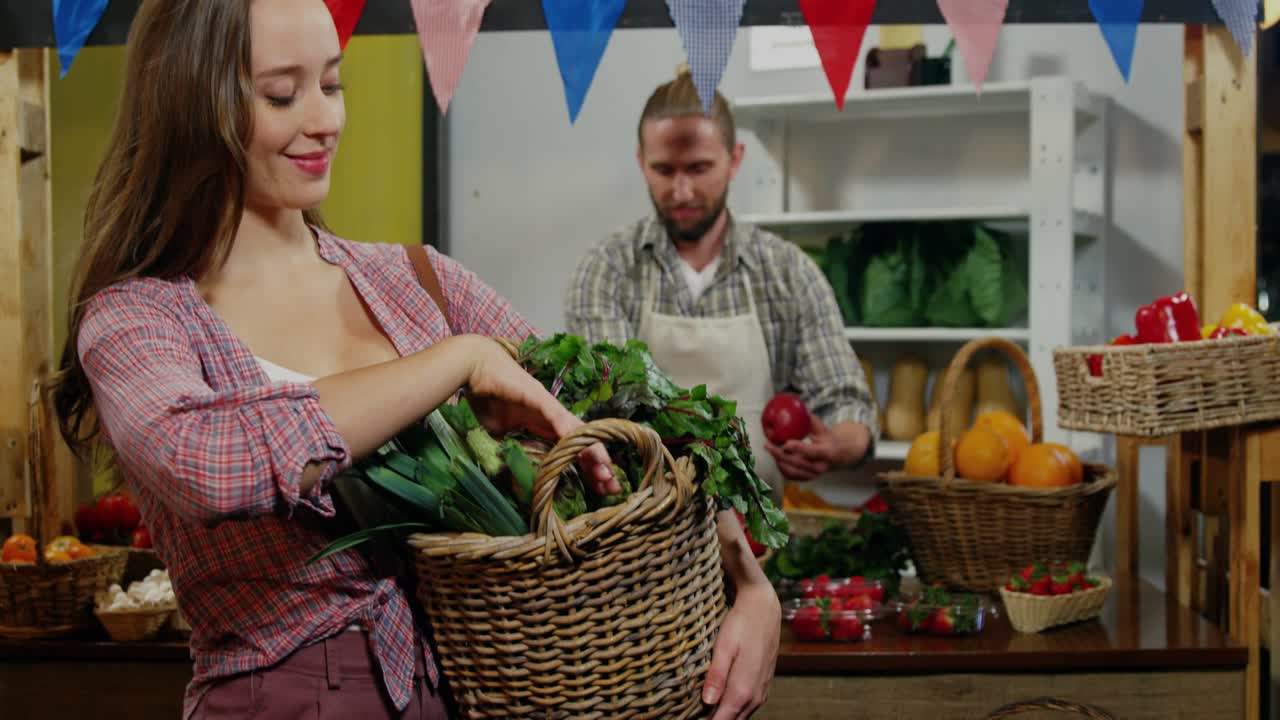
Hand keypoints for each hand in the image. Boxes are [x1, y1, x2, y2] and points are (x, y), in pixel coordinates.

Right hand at [463, 337, 618, 494]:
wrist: (475, 367)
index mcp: (546, 427)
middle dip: (599, 465)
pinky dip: (568, 431)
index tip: (599, 489)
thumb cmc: (487, 398)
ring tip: (606, 470)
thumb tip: (514, 479)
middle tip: (613, 487)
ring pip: (577, 431)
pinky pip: (557, 416)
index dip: (588, 469)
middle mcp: (553, 417)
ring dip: (593, 451)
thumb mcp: (500, 437)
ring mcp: (549, 406)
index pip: (573, 450)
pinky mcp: (539, 397)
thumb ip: (510, 453)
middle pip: (583, 443)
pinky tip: (579, 445)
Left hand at [702, 581, 779, 718]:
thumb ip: (717, 676)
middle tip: (693, 715)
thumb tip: (707, 703)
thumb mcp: (724, 646)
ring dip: (725, 715)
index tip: (689, 719)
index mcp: (742, 689)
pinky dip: (735, 709)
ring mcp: (761, 690)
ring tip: (703, 712)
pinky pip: (748, 706)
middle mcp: (755, 695)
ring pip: (741, 715)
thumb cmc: (741, 624)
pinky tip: (721, 703)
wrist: (764, 607)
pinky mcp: (763, 684)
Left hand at [764, 413, 837, 481]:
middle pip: (797, 463)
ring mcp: (814, 475)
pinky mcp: (807, 478)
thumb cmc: (828, 438)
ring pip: (792, 471)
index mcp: (827, 452)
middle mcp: (820, 466)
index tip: (785, 443)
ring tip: (770, 448)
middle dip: (780, 454)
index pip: (812, 452)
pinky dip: (781, 467)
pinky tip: (776, 457)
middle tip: (768, 445)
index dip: (798, 448)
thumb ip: (810, 420)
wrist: (839, 455)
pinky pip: (791, 476)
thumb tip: (797, 409)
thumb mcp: (823, 428)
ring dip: (778, 460)